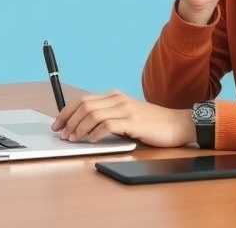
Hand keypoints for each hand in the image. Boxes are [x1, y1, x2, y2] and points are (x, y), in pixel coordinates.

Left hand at [51, 89, 194, 147]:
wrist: (178, 124)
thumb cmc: (152, 123)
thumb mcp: (127, 115)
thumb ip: (108, 116)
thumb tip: (83, 126)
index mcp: (114, 96)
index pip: (83, 99)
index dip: (66, 111)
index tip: (57, 124)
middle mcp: (118, 99)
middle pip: (85, 105)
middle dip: (68, 120)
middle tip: (62, 134)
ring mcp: (126, 109)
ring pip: (93, 114)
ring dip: (79, 128)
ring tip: (74, 139)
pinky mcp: (134, 122)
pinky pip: (108, 125)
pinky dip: (96, 133)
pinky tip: (91, 140)